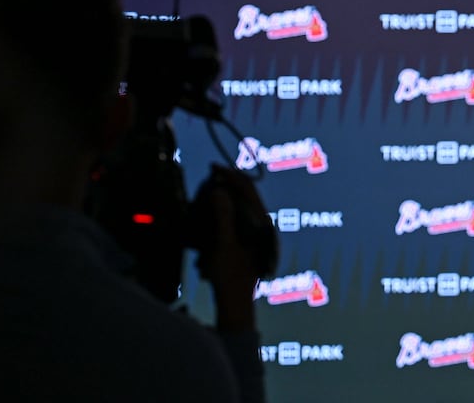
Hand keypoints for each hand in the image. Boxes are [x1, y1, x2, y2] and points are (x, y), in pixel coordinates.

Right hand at [195, 165, 271, 331]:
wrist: (235, 305)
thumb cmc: (230, 278)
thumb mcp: (223, 245)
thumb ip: (223, 217)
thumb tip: (219, 191)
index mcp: (262, 224)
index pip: (249, 190)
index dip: (232, 176)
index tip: (214, 167)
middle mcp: (263, 227)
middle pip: (247, 197)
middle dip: (229, 184)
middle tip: (211, 175)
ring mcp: (257, 236)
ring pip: (243, 208)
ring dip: (227, 198)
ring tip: (210, 190)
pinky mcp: (248, 245)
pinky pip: (238, 221)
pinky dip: (226, 213)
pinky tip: (213, 214)